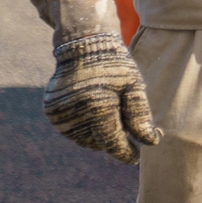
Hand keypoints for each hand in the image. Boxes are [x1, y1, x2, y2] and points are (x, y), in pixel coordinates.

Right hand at [44, 32, 161, 163]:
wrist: (84, 45)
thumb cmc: (115, 67)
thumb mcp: (134, 87)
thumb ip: (140, 115)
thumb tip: (150, 142)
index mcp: (96, 107)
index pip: (112, 143)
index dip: (126, 153)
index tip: (137, 156)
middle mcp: (73, 113)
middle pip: (98, 143)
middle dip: (113, 139)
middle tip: (124, 124)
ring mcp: (59, 113)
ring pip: (84, 139)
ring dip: (98, 135)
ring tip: (108, 112)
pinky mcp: (51, 112)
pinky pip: (71, 130)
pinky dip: (84, 127)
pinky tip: (93, 110)